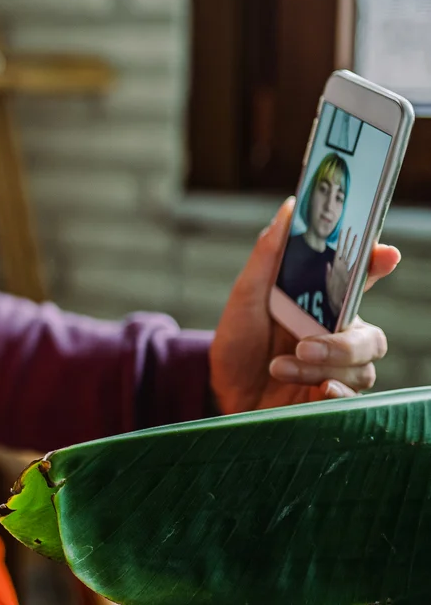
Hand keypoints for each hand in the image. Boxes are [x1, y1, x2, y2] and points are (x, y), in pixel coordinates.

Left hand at [209, 198, 398, 413]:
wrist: (221, 388)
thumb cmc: (238, 338)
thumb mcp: (245, 295)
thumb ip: (268, 256)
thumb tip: (290, 208)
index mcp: (322, 303)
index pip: (361, 279)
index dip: (378, 264)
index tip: (385, 254)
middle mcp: (337, 334)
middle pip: (371, 337)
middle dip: (342, 343)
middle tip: (304, 344)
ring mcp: (337, 368)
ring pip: (360, 369)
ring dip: (319, 367)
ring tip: (279, 367)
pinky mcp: (330, 397)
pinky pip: (353, 399)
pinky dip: (335, 393)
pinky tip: (317, 391)